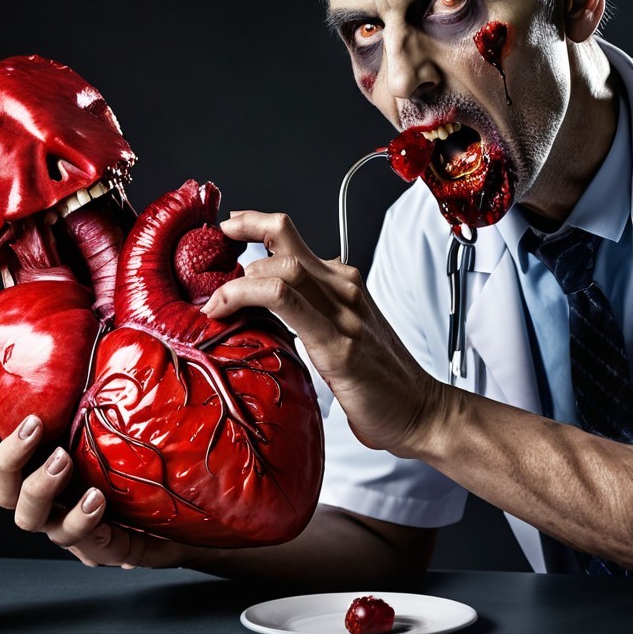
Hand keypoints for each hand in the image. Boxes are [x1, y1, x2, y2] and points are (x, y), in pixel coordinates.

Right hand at [0, 356, 196, 568]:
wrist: (175, 509)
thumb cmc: (130, 450)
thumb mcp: (109, 401)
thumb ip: (87, 364)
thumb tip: (81, 313)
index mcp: (34, 455)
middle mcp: (38, 487)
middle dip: (6, 452)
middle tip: (33, 424)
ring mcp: (62, 518)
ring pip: (26, 514)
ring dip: (39, 485)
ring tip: (61, 459)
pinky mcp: (93, 543)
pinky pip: (76, 538)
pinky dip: (80, 519)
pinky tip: (96, 498)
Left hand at [201, 210, 445, 455]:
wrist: (422, 411)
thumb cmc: (382, 380)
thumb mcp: (344, 333)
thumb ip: (314, 314)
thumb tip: (270, 311)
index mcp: (343, 282)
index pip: (291, 234)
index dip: (253, 222)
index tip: (226, 226)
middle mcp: (344, 287)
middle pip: (282, 236)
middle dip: (238, 238)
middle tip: (210, 267)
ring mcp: (343, 312)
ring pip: (280, 267)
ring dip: (237, 280)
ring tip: (215, 303)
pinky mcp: (337, 344)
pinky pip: (285, 302)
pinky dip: (248, 297)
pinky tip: (228, 310)